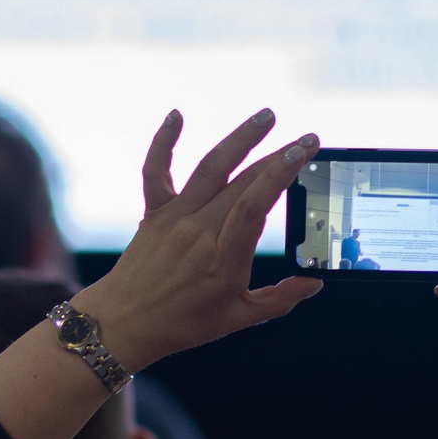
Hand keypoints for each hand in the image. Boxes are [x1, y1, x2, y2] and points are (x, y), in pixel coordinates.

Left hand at [75, 108, 324, 371]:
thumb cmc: (182, 324)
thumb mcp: (238, 319)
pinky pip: (156, 171)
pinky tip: (176, 114)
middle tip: (307, 138)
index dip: (280, 173)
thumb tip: (315, 282)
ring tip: (267, 116)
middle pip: (242, 181)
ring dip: (240, 137)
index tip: (302, 151)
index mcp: (222, 259)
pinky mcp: (155, 212)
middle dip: (277, 155)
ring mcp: (174, 218)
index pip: (255, 205)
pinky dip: (163, 141)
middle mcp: (198, 231)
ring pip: (209, 167)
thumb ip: (280, 300)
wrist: (122, 324)